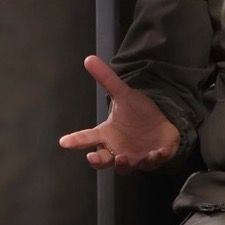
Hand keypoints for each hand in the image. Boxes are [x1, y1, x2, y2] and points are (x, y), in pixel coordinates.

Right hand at [58, 55, 179, 173]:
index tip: (64, 142)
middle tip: (92, 157)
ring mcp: (136, 157)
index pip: (87, 138)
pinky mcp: (154, 158)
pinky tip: (158, 152)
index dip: (76, 140)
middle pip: (103, 160)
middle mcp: (118, 150)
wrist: (160, 124)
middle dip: (97, 161)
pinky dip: (156, 158)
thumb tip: (89, 58)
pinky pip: (154, 161)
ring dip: (124, 163)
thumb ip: (106, 79)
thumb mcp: (123, 95)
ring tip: (123, 157)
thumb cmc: (137, 114)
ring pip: (126, 167)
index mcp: (107, 135)